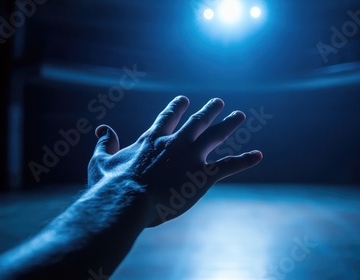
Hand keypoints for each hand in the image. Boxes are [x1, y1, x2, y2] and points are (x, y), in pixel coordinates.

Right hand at [88, 96, 262, 226]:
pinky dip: (245, 159)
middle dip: (209, 110)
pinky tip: (258, 155)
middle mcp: (175, 143)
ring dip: (229, 124)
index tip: (184, 99)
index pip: (168, 118)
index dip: (177, 108)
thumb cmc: (111, 185)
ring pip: (215, 136)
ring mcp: (191, 157)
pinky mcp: (203, 175)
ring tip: (240, 115)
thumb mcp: (101, 162)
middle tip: (219, 102)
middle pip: (197, 122)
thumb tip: (101, 129)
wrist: (127, 200)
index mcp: (152, 140)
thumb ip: (104, 144)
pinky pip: (229, 165)